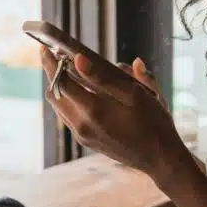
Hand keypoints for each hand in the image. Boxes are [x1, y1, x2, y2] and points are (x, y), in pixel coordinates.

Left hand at [40, 48, 193, 184]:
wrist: (161, 159)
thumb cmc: (154, 123)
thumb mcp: (135, 94)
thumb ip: (105, 76)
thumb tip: (79, 59)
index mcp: (94, 111)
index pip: (62, 82)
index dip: (52, 64)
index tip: (46, 48)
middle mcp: (83, 125)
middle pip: (55, 94)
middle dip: (53, 73)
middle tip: (55, 55)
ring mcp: (83, 135)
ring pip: (59, 106)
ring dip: (60, 87)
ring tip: (66, 70)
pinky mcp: (86, 140)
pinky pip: (68, 116)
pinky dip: (69, 100)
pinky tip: (80, 90)